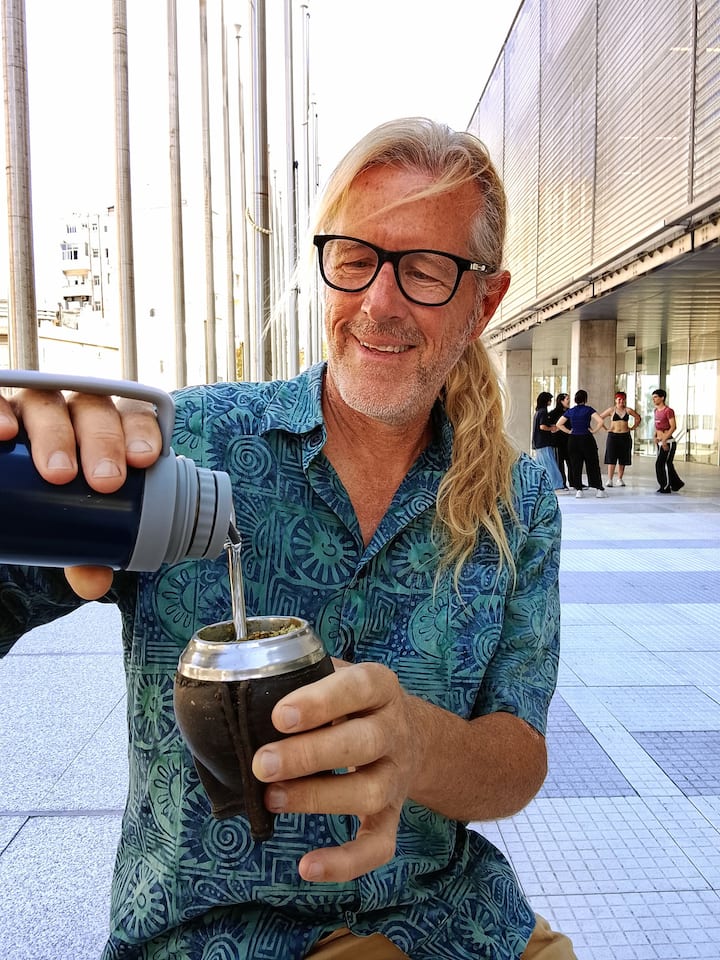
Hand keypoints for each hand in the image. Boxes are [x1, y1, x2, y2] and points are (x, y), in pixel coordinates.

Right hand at [1, 388, 161, 597]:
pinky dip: (1, 412)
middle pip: (94, 411)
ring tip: (59, 472)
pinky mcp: (3, 412)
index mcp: (107, 430)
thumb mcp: (74, 526)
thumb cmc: (56, 502)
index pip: (133, 418)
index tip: (144, 460)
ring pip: (48, 403)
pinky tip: (5, 432)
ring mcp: (33, 408)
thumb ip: (87, 552)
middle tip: (104, 482)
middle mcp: (72, 412)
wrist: (13, 496)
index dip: (142, 432)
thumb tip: (94, 583)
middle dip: (103, 442)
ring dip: (56, 433)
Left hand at [252, 660, 419, 882]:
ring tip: (272, 799)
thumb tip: (241, 694)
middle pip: (363, 742)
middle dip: (310, 755)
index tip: (280, 716)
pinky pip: (379, 845)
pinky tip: (308, 867)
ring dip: (317, 798)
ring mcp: (396, 776)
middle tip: (263, 763)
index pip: (358, 687)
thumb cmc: (353, 701)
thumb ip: (301, 678)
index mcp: (380, 687)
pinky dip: (346, 862)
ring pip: (370, 792)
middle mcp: (394, 731)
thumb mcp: (338, 675)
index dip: (320, 702)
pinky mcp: (393, 816)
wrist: (412, 734)